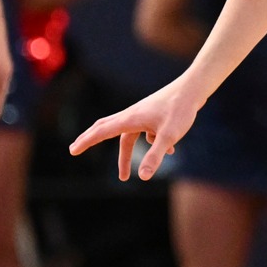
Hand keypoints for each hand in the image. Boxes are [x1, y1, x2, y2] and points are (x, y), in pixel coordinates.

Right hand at [69, 74, 207, 180]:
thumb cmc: (181, 110)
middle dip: (91, 140)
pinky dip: (151, 143)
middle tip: (76, 149)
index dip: (86, 142)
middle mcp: (132, 115)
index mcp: (130, 119)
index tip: (72, 150)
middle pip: (106, 128)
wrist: (194, 89)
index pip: (102, 131)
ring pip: (127, 136)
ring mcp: (142, 114)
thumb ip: (155, 156)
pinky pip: (145, 133)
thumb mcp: (169, 136)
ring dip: (125, 155)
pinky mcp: (152, 114)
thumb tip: (142, 177)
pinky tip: (170, 150)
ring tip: (125, 176)